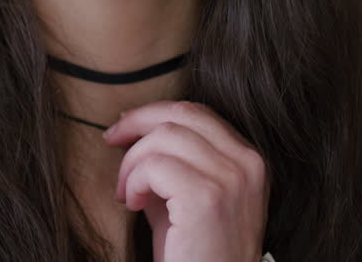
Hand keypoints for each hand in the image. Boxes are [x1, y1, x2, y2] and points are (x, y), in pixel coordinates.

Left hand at [103, 100, 268, 261]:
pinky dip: (134, 181)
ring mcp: (231, 178)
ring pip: (164, 136)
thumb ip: (174, 164)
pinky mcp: (206, 197)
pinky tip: (133, 204)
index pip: (199, 114)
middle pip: (182, 114)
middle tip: (111, 140)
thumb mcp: (189, 200)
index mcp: (251, 160)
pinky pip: (154, 166)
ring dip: (132, 162)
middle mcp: (248, 163)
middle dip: (138, 122)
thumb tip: (134, 131)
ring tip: (127, 193)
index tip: (126, 127)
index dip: (156, 114)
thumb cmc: (197, 254)